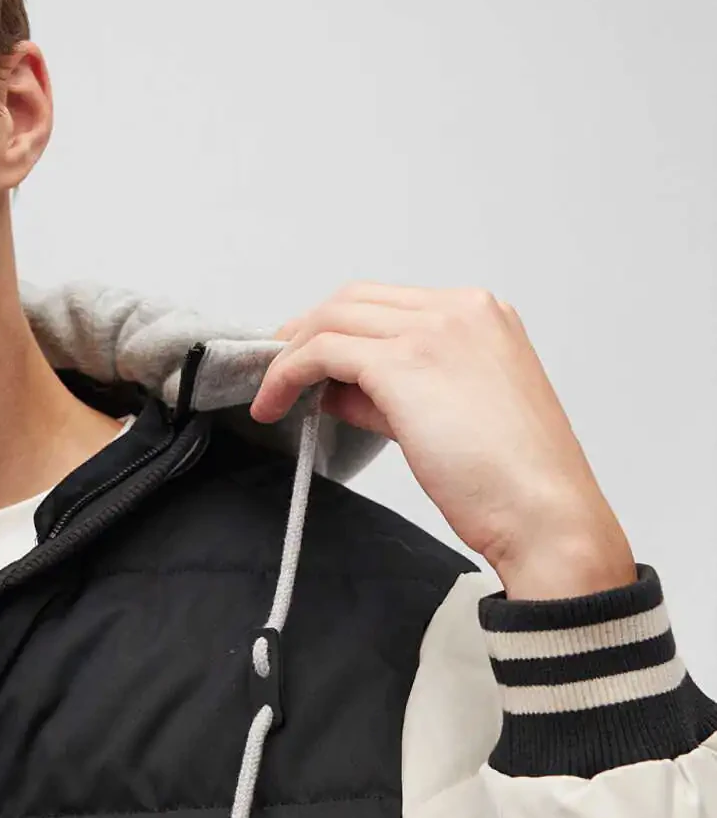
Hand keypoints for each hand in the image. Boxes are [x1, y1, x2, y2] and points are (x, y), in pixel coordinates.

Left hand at [249, 281, 635, 599]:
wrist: (546, 516)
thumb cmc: (514, 482)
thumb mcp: (455, 414)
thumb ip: (398, 390)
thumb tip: (338, 388)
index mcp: (484, 314)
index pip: (390, 304)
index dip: (340, 329)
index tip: (312, 360)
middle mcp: (461, 309)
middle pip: (355, 300)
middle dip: (307, 332)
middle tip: (278, 369)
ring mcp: (434, 330)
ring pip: (333, 318)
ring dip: (291, 353)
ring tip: (272, 393)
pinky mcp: (404, 364)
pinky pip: (323, 352)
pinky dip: (288, 374)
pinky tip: (275, 404)